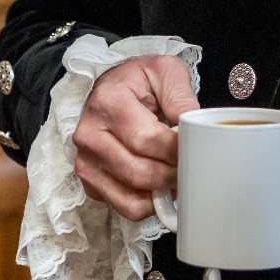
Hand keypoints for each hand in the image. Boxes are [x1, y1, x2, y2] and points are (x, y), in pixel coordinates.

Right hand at [73, 56, 195, 221]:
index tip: (194, 151)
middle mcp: (90, 134)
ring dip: (161, 194)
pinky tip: (157, 186)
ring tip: (175, 177)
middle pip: (139, 172)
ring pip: (131, 197)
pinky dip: (147, 204)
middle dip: (172, 176)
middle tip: (191, 169)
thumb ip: (181, 99)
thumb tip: (194, 131)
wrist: (111, 88)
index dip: (176, 151)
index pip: (148, 140)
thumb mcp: (165, 74)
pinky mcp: (89, 180)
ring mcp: (86, 161)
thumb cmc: (139, 81)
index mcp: (109, 102)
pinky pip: (123, 206)